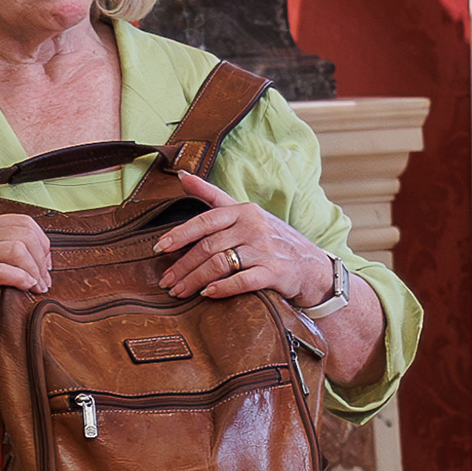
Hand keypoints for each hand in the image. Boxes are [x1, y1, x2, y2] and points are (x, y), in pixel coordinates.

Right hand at [0, 210, 56, 338]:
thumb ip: (3, 246)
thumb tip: (40, 251)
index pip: (25, 222)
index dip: (42, 243)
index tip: (45, 263)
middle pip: (25, 235)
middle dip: (41, 260)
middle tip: (44, 280)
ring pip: (18, 250)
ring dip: (35, 271)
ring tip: (38, 287)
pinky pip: (4, 271)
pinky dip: (21, 278)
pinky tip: (27, 287)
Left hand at [155, 172, 330, 303]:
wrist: (312, 266)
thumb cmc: (272, 239)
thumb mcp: (246, 213)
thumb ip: (213, 196)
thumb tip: (182, 176)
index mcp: (244, 210)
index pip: (205, 219)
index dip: (179, 234)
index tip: (159, 249)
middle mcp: (253, 227)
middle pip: (208, 246)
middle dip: (183, 266)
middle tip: (166, 281)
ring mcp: (265, 250)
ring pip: (220, 264)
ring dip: (195, 280)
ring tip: (180, 292)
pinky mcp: (274, 273)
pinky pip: (242, 281)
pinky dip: (221, 288)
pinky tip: (207, 294)